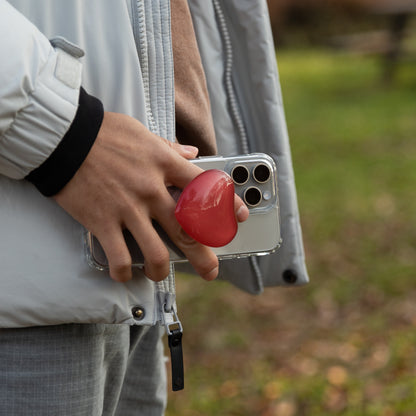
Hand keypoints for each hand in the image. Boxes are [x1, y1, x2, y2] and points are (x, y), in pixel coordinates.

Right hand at [54, 112, 248, 281]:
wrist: (64, 136)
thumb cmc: (105, 133)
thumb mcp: (143, 133)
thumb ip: (170, 147)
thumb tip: (192, 153)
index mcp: (164, 164)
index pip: (206, 187)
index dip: (228, 205)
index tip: (239, 218)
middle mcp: (151, 189)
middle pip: (188, 229)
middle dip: (204, 256)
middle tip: (212, 271)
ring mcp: (128, 208)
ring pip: (156, 251)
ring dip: (163, 269)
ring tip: (162, 274)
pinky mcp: (103, 221)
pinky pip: (119, 256)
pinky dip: (125, 272)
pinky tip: (126, 274)